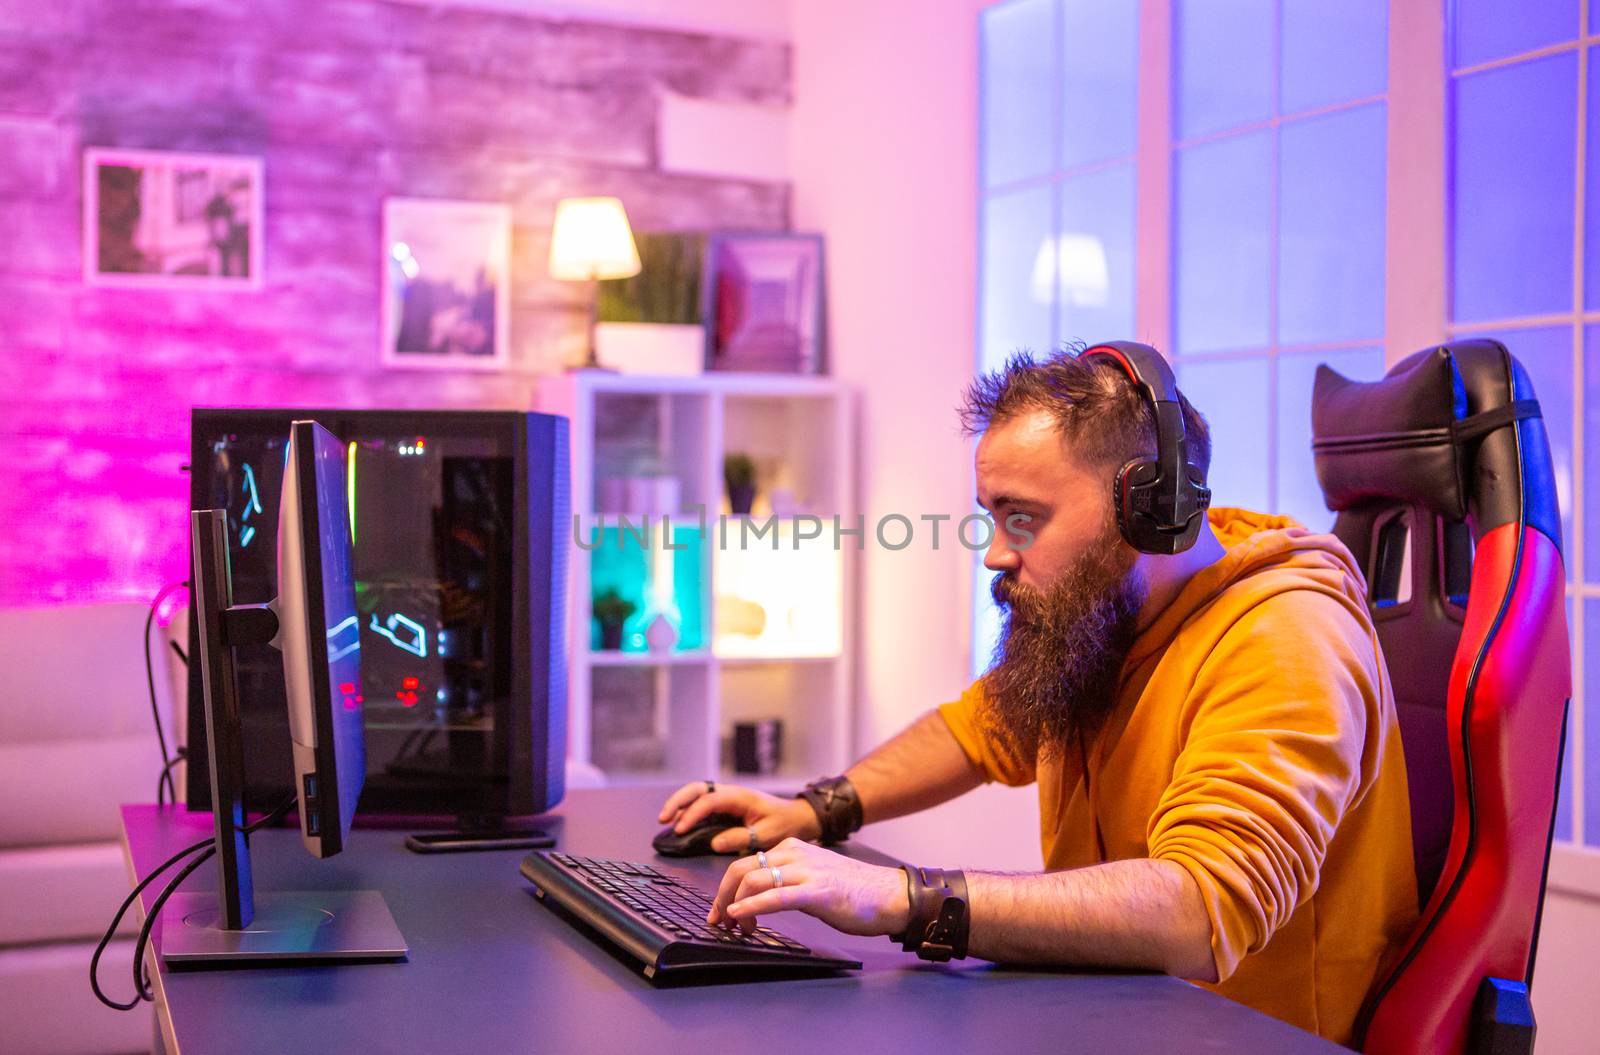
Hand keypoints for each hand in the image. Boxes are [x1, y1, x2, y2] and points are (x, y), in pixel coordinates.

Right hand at [655, 781, 819, 852]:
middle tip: (663, 819)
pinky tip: (680, 823)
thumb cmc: (784, 824)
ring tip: (666, 821)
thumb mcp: (765, 835)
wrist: (796, 817)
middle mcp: (730, 793)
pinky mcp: (725, 806)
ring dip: (680, 803)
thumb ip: (740, 838)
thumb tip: (715, 843)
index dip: (692, 814)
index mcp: (740, 797)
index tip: (680, 830)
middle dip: (677, 801)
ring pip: (696, 792)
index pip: (709, 800)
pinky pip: (702, 802)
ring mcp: (726, 797)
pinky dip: (688, 809)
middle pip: (697, 788)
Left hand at [707, 837, 911, 937]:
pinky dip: (752, 906)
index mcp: (792, 849)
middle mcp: (795, 854)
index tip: (721, 911)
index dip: (726, 889)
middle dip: (721, 897)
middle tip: (717, 920)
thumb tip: (758, 896)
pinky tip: (741, 916)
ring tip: (734, 928)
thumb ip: (787, 880)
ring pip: (753, 879)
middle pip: (741, 869)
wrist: (888, 894)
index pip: (746, 864)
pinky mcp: (817, 891)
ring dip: (734, 906)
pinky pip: (776, 896)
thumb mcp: (812, 877)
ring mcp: (806, 871)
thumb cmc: (854, 891)